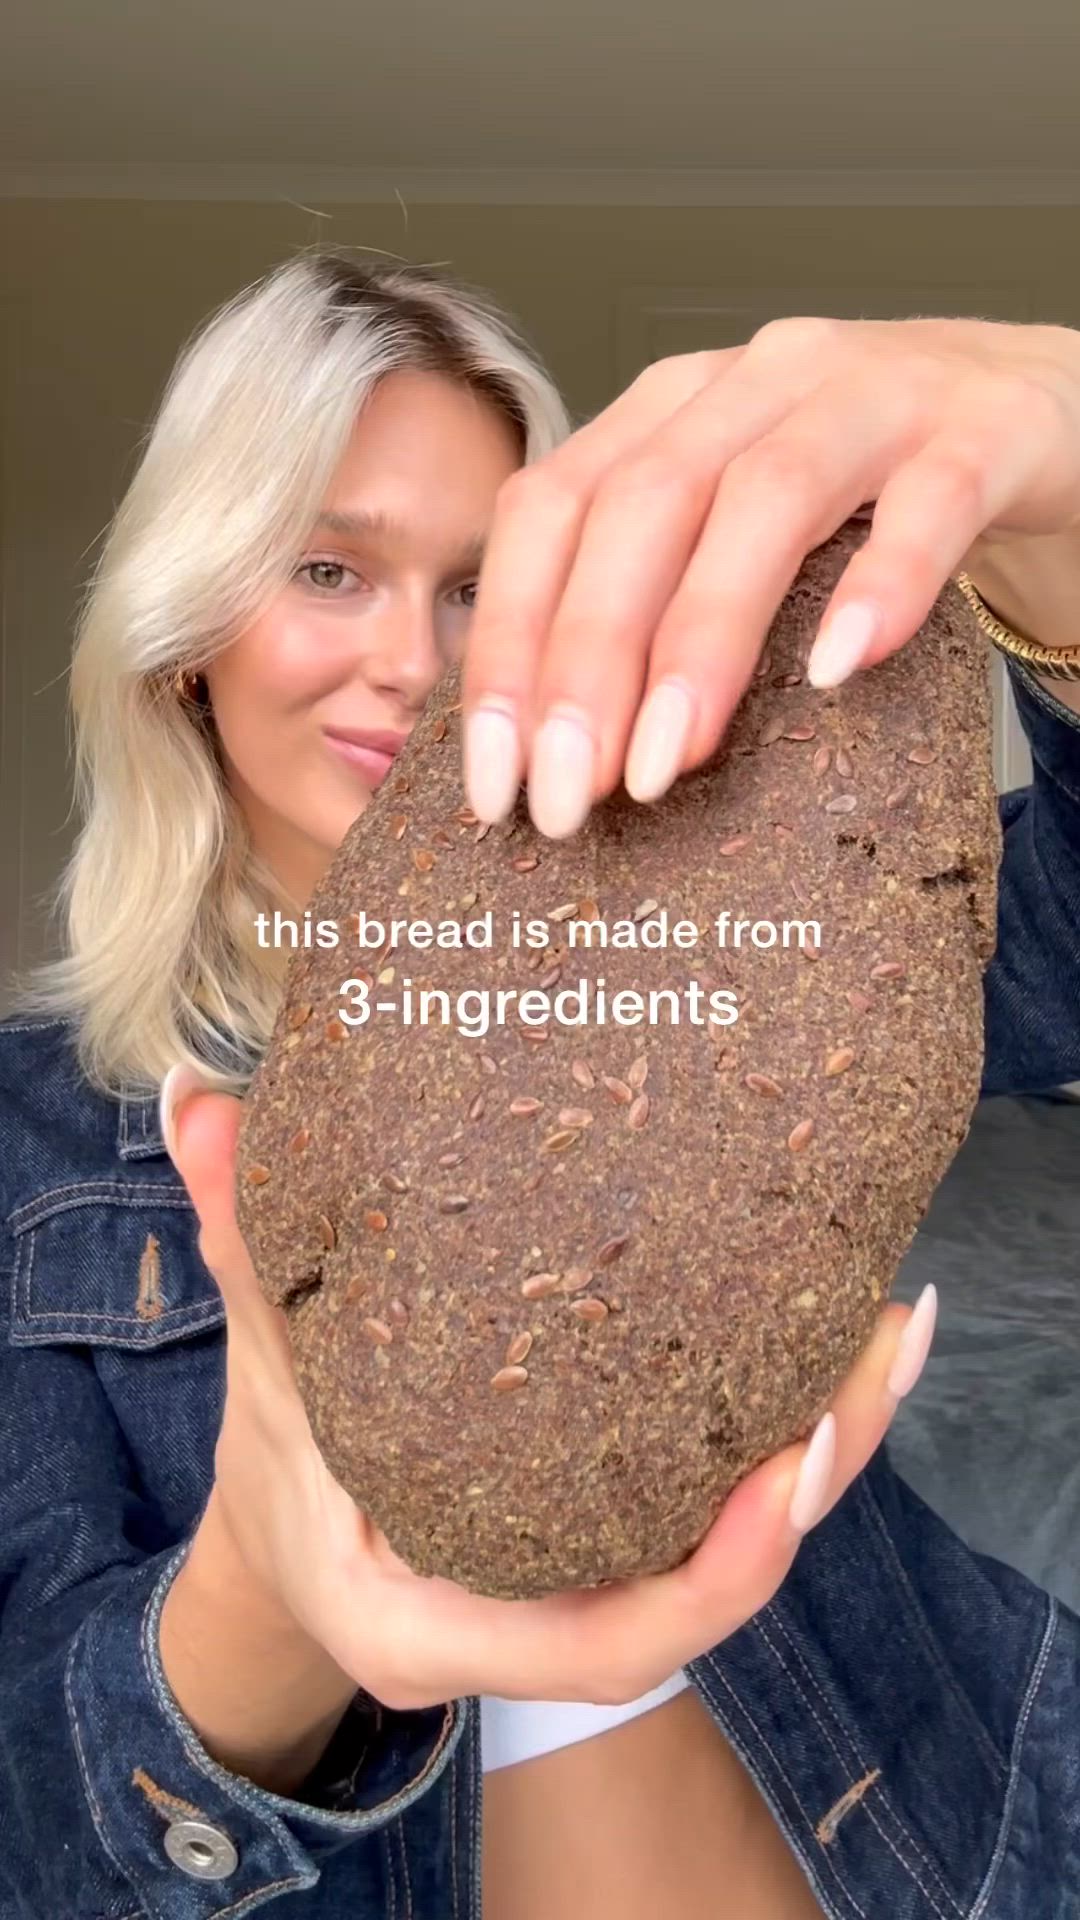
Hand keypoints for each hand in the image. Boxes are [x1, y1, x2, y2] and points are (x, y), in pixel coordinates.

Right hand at [167, 1078, 933, 1712]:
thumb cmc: (277, 1472)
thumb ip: (240, 1244)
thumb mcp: (259, 1365)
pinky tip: (833, 1328)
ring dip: (823, 1437)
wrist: (289, 1542)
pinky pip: (717, 1495)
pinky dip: (783, 1422)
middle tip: (879, 1339)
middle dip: (810, 1476)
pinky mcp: (622, 1526)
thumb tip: (197, 1100)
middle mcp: (534, 1620)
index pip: (605, 1641)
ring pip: (733, 1539)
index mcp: (439, 1620)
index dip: (714, 1571)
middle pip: (710, 1583)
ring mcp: (588, 1580)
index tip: (790, 1464)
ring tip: (887, 1320)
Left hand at [460, 315, 1079, 835]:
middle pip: (640, 508)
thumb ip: (655, 599)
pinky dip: (880, 583)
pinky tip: (839, 672)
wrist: (1039, 412)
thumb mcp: (737, 529)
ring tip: (669, 764)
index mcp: (675, 406)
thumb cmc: (872, 488)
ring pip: (765, 500)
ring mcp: (876, 392)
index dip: (509, 644)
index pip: (551, 510)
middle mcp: (759, 380)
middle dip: (586, 664)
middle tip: (567, 794)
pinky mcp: (986, 429)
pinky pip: (930, 501)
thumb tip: (554, 752)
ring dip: (702, 640)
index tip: (494, 778)